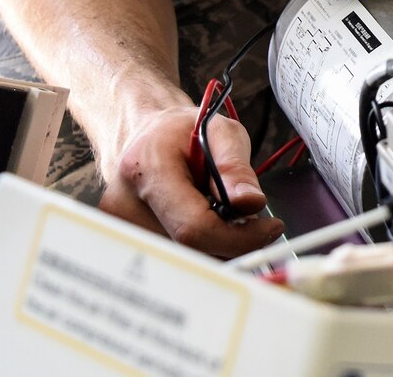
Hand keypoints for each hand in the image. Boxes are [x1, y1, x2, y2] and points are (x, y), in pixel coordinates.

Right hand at [98, 98, 287, 257]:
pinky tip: (204, 225)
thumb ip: (235, 166)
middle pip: (192, 251)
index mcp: (145, 171)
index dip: (238, 237)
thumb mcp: (218, 131)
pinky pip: (178, 262)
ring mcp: (122, 233)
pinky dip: (202, 249)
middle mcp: (125, 208)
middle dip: (233, 241)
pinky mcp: (127, 249)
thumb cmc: (181, 133)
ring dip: (218, 246)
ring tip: (219, 212)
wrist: (144, 139)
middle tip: (250, 219)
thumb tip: (251, 203)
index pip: (193, 227)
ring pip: (188, 262)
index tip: (269, 228)